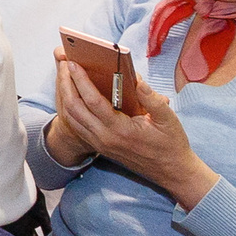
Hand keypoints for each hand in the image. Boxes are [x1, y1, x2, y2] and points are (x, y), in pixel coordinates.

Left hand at [50, 57, 218, 209]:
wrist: (171, 171)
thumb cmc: (171, 144)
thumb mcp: (168, 119)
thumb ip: (153, 99)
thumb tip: (137, 80)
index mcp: (121, 130)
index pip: (92, 101)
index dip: (80, 80)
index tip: (72, 64)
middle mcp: (105, 138)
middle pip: (74, 108)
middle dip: (65, 84)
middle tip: (63, 64)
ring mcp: (100, 144)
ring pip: (71, 117)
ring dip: (65, 95)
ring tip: (65, 75)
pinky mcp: (100, 146)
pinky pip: (77, 126)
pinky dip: (70, 108)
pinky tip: (73, 94)